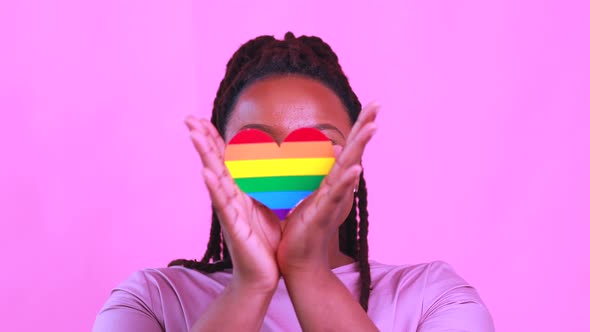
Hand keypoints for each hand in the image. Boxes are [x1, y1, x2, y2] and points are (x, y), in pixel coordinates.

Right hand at [185, 116, 281, 292]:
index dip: (213, 139)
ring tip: (194, 134)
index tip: (203, 118)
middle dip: (202, 139)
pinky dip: (214, 188)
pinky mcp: (233, 228)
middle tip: (188, 117)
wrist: (262, 276)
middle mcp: (229, 199)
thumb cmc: (264, 243)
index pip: (224, 160)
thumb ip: (262, 188)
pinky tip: (206, 173)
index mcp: (239, 193)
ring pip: (215, 178)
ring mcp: (228, 212)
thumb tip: (268, 168)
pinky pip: (222, 205)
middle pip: (214, 163)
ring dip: (204, 156)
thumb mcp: (266, 208)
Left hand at [276, 103, 378, 274]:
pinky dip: (346, 183)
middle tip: (378, 104)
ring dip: (360, 149)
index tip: (372, 104)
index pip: (349, 149)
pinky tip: (356, 169)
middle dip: (365, 128)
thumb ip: (328, 170)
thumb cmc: (306, 227)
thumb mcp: (316, 192)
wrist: (299, 261)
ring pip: (348, 171)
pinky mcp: (323, 217)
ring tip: (372, 128)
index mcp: (333, 181)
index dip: (360, 126)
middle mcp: (337, 189)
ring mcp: (332, 202)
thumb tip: (336, 145)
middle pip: (354, 153)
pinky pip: (335, 197)